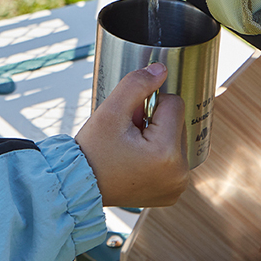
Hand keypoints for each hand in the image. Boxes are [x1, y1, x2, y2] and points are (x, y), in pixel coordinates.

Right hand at [75, 63, 188, 207]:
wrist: (81, 185)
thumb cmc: (93, 153)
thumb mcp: (110, 111)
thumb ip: (137, 84)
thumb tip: (161, 70)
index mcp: (166, 154)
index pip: (174, 103)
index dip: (149, 104)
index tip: (131, 119)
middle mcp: (179, 173)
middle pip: (177, 120)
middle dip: (154, 120)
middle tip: (128, 134)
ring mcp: (177, 184)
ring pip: (176, 136)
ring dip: (157, 135)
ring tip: (131, 147)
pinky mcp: (173, 190)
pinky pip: (174, 156)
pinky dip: (159, 152)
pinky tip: (138, 159)